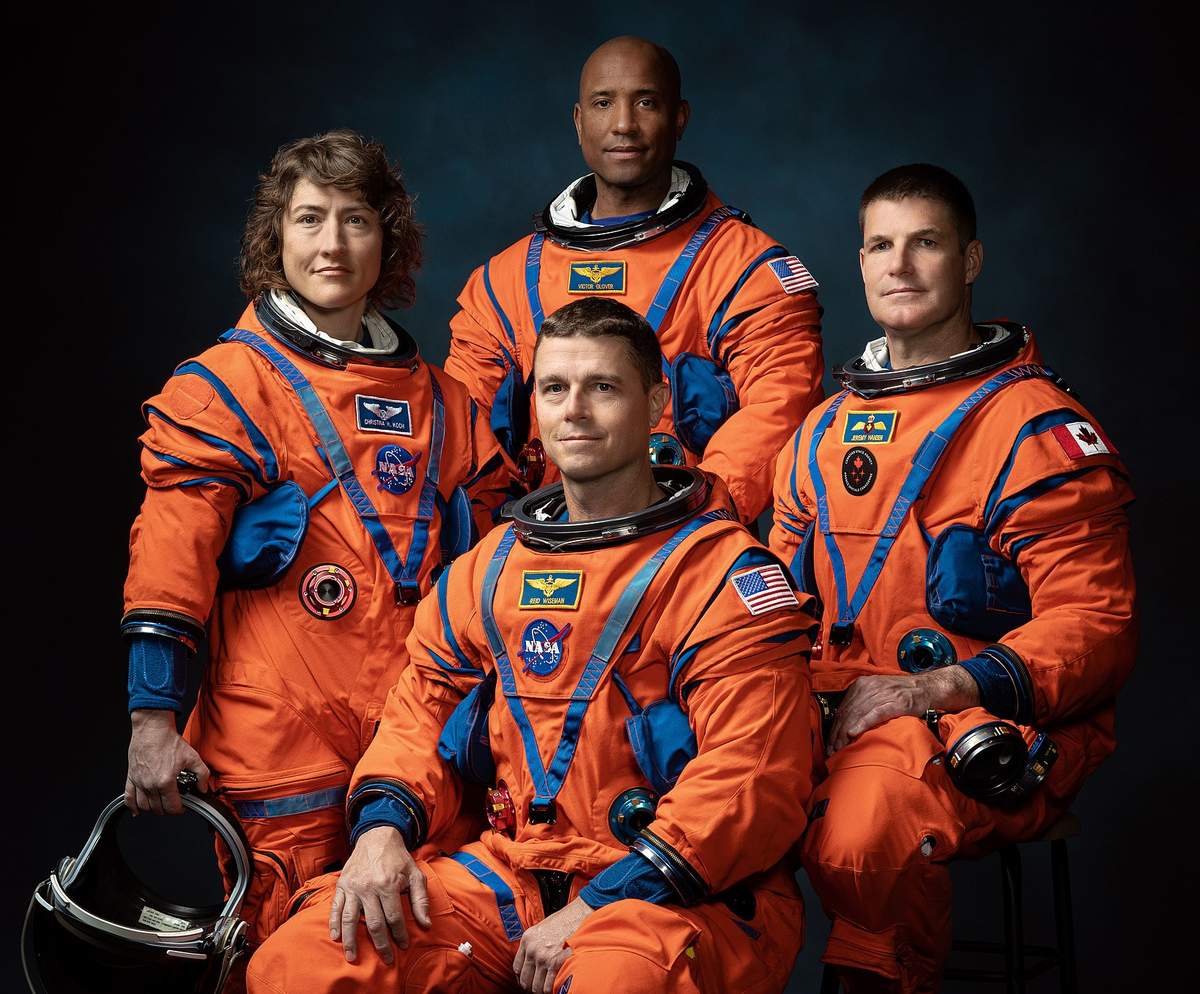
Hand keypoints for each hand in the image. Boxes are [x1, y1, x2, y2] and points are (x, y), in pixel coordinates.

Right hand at [125, 709, 209, 814]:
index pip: (172, 807)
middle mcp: (150, 784)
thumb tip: (203, 787)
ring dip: (153, 808)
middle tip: (173, 803)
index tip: (183, 807)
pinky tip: (137, 810)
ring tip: (161, 803)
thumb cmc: (169, 741)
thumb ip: (202, 774)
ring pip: (144, 806)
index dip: (179, 810)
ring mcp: (139, 782)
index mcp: (165, 781)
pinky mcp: (131, 777)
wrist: (152, 730)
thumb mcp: (192, 757)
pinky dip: (132, 807)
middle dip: (168, 809)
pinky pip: (128, 798)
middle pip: (158, 809)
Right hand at [330, 826, 429, 965]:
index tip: (403, 946)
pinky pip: (336, 907)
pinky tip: (336, 937)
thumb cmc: (398, 858)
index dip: (399, 934)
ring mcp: (353, 887)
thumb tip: (426, 924)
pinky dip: (334, 923)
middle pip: (374, 923)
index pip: (394, 918)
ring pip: (350, 919)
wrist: (377, 836)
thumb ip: (421, 900)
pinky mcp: (342, 885)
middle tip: (386, 959)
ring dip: (351, 941)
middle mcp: (369, 887)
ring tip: (353, 957)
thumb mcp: (415, 874)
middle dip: (380, 944)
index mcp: (388, 884)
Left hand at [513, 896, 591, 992]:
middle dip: (532, 985)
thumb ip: (534, 945)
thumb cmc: (564, 921)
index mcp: (527, 940)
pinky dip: (551, 990)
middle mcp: (532, 949)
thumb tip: (532, 961)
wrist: (578, 915)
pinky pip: (548, 986)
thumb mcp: (541, 929)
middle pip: (525, 980)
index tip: (528, 980)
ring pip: (536, 986)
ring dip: (542, 989)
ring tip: (548, 987)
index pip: (517, 968)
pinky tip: (556, 986)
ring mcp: (543, 957)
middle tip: (540, 986)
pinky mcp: (556, 963)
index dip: (523, 978)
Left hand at [826, 667, 979, 754]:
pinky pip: (874, 713)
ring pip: (857, 714)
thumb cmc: (900, 695)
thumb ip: (862, 704)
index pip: (843, 708)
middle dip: (837, 733)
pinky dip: (862, 723)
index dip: (834, 727)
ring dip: (845, 733)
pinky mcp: (894, 702)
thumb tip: (845, 724)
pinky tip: (853, 732)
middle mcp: (868, 687)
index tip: (829, 743)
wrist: (926, 688)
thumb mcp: (877, 694)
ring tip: (840, 748)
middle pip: (847, 712)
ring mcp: (882, 694)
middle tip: (832, 750)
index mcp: (861, 685)